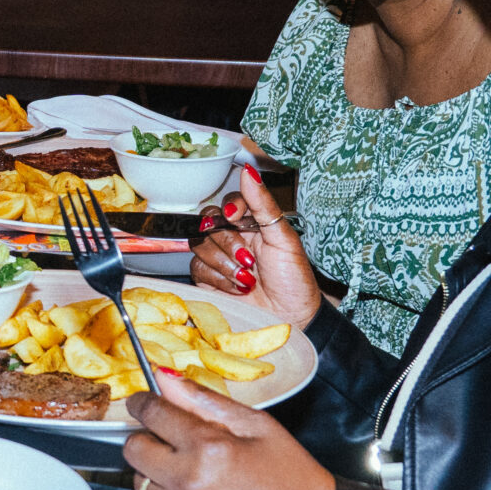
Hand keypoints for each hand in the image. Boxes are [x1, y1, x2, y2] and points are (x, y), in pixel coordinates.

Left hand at [124, 375, 336, 489]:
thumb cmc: (294, 480)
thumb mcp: (258, 427)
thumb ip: (206, 401)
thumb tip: (167, 379)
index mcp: (208, 448)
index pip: (152, 413)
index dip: (144, 403)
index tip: (144, 403)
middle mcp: (188, 483)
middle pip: (134, 449)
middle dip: (149, 439)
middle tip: (173, 442)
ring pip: (140, 483)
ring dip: (158, 474)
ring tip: (193, 475)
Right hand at [190, 166, 320, 324]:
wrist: (290, 318)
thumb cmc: (294, 280)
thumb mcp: (283, 238)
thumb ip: (263, 204)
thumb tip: (249, 171)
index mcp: (253, 224)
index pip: (229, 203)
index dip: (229, 209)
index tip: (237, 218)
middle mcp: (233, 238)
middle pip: (208, 222)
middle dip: (228, 242)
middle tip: (249, 259)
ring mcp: (220, 258)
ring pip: (200, 244)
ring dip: (224, 262)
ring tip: (247, 278)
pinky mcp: (208, 280)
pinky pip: (197, 268)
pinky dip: (218, 278)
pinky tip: (237, 288)